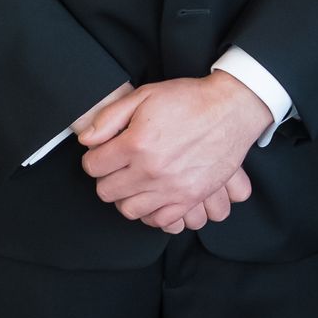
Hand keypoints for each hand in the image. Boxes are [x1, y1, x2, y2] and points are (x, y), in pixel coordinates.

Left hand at [79, 76, 270, 227]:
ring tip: (134, 181)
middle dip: (107, 177)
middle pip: (107, 191)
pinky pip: (160, 221)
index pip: (93, 166)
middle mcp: (151, 171)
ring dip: (126, 197)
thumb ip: (109, 118)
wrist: (231, 110)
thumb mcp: (144, 96)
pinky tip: (153, 196)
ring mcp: (171, 188)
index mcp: (136, 144)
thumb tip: (87, 140)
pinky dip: (152, 212)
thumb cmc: (189, 100)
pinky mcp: (190, 198)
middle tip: (118, 166)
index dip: (95, 158)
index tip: (104, 152)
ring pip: (129, 210)